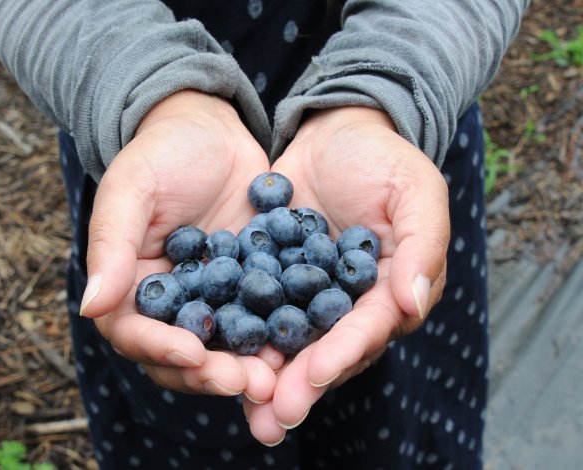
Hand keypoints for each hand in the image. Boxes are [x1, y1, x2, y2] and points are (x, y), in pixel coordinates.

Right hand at [78, 90, 280, 403]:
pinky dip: (279, 336)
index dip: (161, 349)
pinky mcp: (253, 286)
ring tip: (278, 378)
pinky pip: (264, 318)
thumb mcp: (132, 189)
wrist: (212, 129)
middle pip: (185, 354)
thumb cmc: (162, 152)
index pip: (137, 332)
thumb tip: (90, 308)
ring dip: (249, 367)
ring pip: (227, 346)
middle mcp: (174, 302)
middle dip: (215, 373)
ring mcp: (216, 298)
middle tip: (249, 383)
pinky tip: (302, 344)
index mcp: (133, 286)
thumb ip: (112, 246)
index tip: (192, 354)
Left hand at [244, 107, 449, 443]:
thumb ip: (422, 245)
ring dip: (267, 377)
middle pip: (326, 350)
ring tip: (245, 408)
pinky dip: (239, 335)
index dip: (343, 352)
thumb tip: (412, 305)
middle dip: (301, 384)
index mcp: (388, 291)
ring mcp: (307, 295)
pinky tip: (213, 357)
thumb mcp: (416, 191)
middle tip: (272, 417)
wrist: (333, 132)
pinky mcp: (272, 278)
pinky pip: (255, 311)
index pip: (367, 329)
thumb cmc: (384, 158)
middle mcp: (348, 304)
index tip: (314, 375)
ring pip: (289, 343)